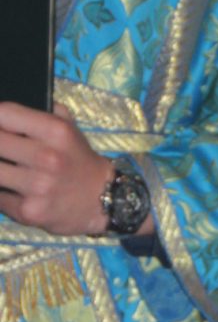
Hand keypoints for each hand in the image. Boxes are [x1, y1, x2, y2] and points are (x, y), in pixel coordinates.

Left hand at [0, 102, 112, 234]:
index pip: (5, 114)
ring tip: (9, 169)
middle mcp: (47, 157)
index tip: (1, 127)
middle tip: (5, 150)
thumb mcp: (69, 127)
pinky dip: (3, 193)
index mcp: (56, 131)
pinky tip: (14, 190)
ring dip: (0, 169)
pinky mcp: (29, 211)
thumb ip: (44, 111)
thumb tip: (6, 110)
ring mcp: (37, 186)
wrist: (102, 199)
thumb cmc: (79, 159)